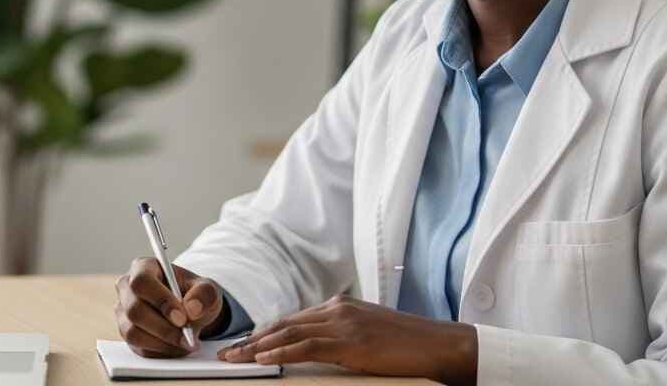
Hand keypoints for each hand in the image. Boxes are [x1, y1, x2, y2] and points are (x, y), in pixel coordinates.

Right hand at [114, 257, 224, 357]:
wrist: (191, 312)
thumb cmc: (195, 294)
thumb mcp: (208, 289)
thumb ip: (204, 294)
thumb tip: (192, 309)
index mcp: (144, 267)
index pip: (142, 281)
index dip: (160, 300)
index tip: (182, 318)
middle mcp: (127, 287)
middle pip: (134, 310)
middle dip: (163, 328)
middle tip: (187, 337)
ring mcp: (123, 312)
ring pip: (132, 332)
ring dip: (162, 342)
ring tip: (186, 343)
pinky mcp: (126, 333)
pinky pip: (137, 347)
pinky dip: (160, 351)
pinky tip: (177, 347)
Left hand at [217, 294, 476, 385]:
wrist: (438, 343)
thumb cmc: (407, 344)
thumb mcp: (368, 334)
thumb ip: (341, 335)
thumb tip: (316, 348)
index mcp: (340, 306)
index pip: (293, 320)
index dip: (266, 332)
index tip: (244, 344)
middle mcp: (337, 309)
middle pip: (285, 324)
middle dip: (253, 339)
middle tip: (228, 352)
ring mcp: (343, 323)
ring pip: (289, 333)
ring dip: (257, 347)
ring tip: (235, 358)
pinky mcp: (351, 341)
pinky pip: (307, 347)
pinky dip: (281, 352)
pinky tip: (263, 359)